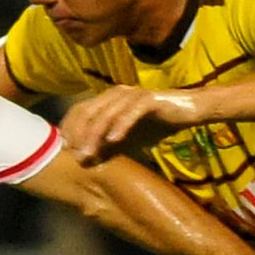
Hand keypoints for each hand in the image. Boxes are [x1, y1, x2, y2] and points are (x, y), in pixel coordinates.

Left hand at [60, 85, 198, 164]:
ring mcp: (133, 94)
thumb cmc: (156, 124)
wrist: (190, 111)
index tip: (65, 148)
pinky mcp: (150, 99)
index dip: (70, 127)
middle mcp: (117, 94)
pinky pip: (132, 112)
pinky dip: (121, 126)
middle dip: (79, 134)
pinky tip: (114, 140)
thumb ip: (106, 146)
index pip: (80, 110)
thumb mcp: (127, 139)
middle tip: (76, 155)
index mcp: (108, 100)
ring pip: (107, 113)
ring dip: (96, 134)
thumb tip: (84, 160)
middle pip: (89, 111)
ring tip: (89, 153)